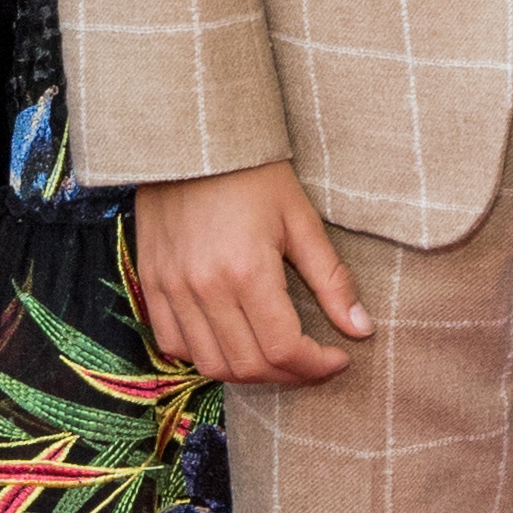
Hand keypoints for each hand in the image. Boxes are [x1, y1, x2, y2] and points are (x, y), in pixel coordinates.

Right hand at [132, 161, 373, 384]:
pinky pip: (172, 344)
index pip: (283, 348)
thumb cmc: (253, 173)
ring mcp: (171, 289)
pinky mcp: (151, 283)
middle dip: (289, 374)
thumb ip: (332, 280)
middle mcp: (204, 288)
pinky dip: (204, 355)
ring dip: (249, 372)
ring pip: (209, 364)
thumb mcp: (301, 220)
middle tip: (314, 362)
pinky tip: (231, 340)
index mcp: (247, 271)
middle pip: (248, 366)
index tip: (339, 358)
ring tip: (278, 356)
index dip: (316, 366)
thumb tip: (362, 329)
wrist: (192, 138)